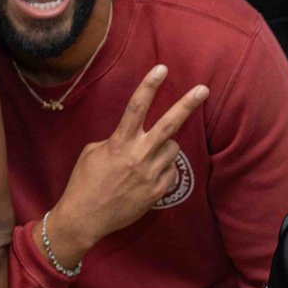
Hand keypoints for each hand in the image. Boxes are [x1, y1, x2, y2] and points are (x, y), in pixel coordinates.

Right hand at [47, 65, 204, 262]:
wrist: (85, 218)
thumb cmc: (84, 182)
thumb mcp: (92, 153)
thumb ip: (116, 141)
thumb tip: (133, 138)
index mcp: (119, 143)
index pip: (136, 108)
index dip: (149, 86)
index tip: (162, 69)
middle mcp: (138, 156)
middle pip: (169, 125)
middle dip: (187, 105)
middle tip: (203, 90)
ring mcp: (151, 175)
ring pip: (173, 148)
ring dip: (165, 147)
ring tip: (148, 156)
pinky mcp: (157, 192)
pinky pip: (170, 171)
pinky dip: (163, 169)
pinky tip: (147, 176)